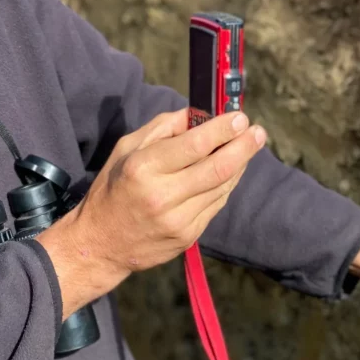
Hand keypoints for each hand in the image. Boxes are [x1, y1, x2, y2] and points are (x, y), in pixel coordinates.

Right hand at [39, 109, 266, 317]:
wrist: (101, 244)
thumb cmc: (113, 188)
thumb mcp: (126, 149)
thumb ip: (163, 128)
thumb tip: (199, 114)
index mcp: (143, 168)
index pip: (195, 145)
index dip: (223, 129)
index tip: (240, 117)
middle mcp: (162, 195)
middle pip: (218, 168)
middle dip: (244, 147)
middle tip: (258, 132)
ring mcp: (178, 220)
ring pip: (222, 187)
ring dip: (239, 165)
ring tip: (247, 147)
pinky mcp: (188, 236)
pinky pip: (216, 204)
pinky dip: (226, 184)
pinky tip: (230, 171)